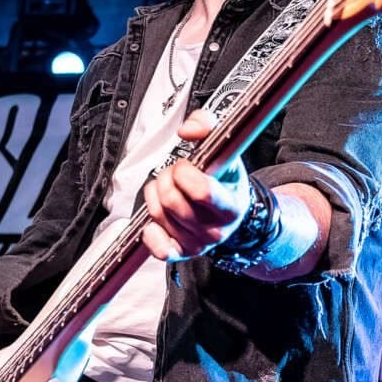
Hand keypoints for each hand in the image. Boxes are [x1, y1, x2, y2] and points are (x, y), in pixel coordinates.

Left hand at [142, 109, 249, 260]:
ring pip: (159, 215)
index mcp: (229, 205)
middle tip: (173, 175)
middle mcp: (215, 230)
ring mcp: (198, 244)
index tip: (186, 165)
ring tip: (169, 190)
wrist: (231, 212)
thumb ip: (207, 127)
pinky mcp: (181, 254)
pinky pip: (157, 248)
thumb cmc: (226, 182)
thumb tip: (187, 130)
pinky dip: (150, 231)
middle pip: (173, 201)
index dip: (184, 172)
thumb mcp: (225, 150)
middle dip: (166, 179)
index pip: (201, 191)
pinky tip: (157, 218)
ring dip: (156, 196)